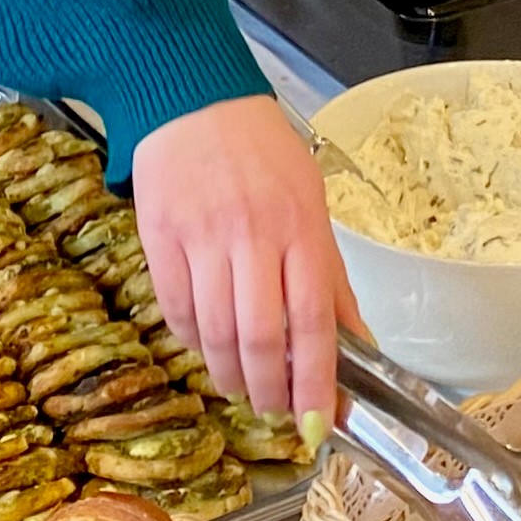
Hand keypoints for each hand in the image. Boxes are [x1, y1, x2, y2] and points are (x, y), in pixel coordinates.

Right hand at [131, 96, 359, 417]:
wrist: (194, 98)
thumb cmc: (263, 152)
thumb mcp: (313, 204)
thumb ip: (333, 279)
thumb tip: (361, 345)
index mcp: (301, 228)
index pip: (312, 323)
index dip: (314, 383)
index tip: (317, 423)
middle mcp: (253, 234)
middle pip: (259, 337)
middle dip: (268, 391)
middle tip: (274, 409)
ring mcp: (203, 236)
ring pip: (214, 332)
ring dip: (228, 375)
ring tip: (240, 385)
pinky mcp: (160, 236)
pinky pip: (175, 308)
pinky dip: (191, 341)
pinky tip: (204, 345)